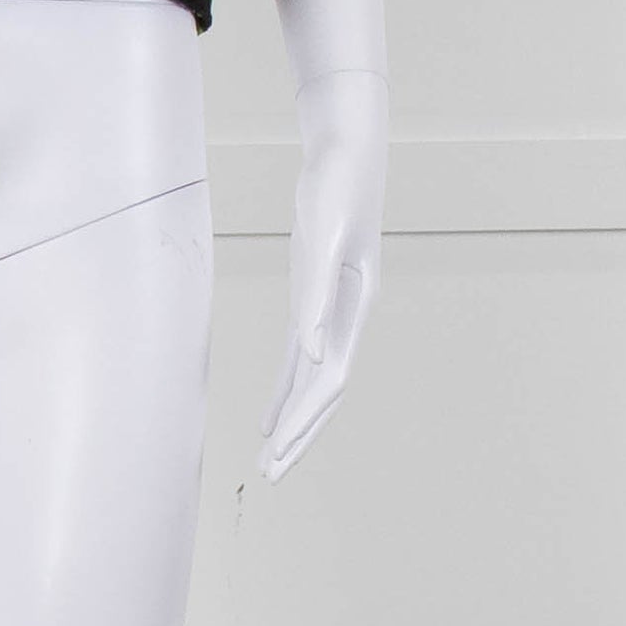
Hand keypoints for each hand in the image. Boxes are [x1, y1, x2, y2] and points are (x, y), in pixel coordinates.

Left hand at [258, 68, 387, 481]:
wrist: (346, 149)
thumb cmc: (337, 187)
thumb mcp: (324, 237)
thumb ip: (319, 295)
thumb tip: (313, 352)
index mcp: (355, 307)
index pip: (329, 380)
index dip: (303, 419)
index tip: (277, 450)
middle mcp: (347, 316)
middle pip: (323, 391)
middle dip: (299, 435)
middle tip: (271, 476)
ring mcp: (331, 308)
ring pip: (311, 379)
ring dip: (292, 418)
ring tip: (271, 458)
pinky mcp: (314, 295)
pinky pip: (299, 356)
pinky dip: (285, 386)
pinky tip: (270, 411)